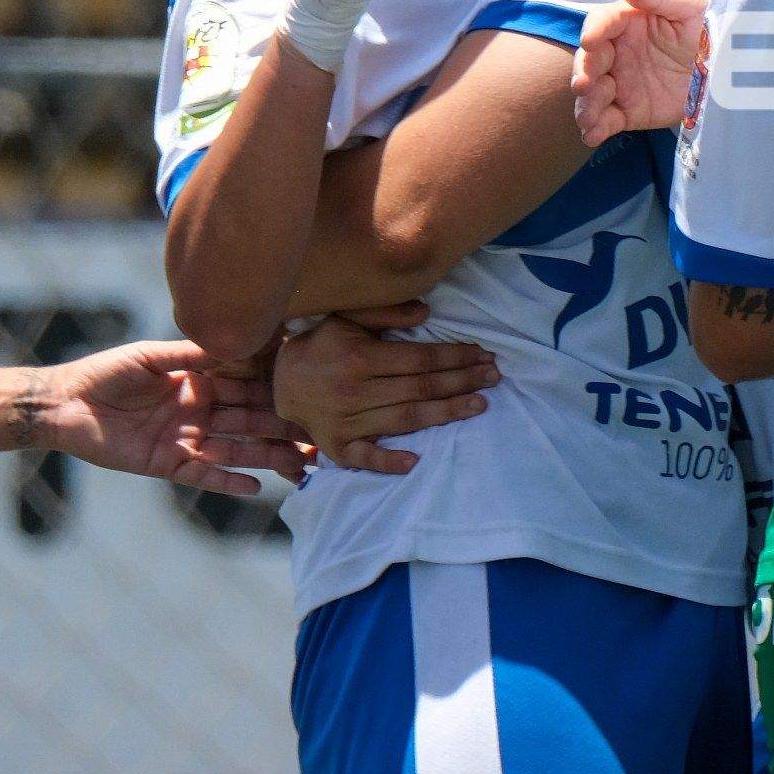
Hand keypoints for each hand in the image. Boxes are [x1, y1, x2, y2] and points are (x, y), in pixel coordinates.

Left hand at [36, 340, 312, 495]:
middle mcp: (200, 412)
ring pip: (235, 450)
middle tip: (319, 437)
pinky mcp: (168, 465)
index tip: (310, 394)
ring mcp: (187, 440)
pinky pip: (205, 475)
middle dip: (282, 429)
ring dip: (267, 457)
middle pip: (250, 422)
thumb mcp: (151, 356)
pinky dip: (229, 481)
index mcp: (200, 383)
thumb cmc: (105, 373)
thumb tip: (237, 340)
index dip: (277, 392)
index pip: (247, 388)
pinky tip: (257, 488)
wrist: (63, 405)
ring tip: (300, 465)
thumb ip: (192, 354)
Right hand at [271, 303, 496, 474]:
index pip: (420, 359)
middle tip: (494, 378)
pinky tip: (415, 461)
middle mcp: (354, 392)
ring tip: (479, 405)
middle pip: (421, 389)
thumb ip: (385, 314)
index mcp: (360, 359)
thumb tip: (426, 312)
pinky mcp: (337, 446)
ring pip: (406, 419)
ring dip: (446, 413)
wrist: (279, 381)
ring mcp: (345, 422)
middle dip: (462, 382)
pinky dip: (388, 461)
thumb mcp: (347, 319)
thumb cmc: (322, 346)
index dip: (456, 357)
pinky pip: (365, 457)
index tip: (484, 356)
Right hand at [573, 0, 710, 144]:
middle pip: (590, 60)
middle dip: (584, 72)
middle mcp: (618, 53)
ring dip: (586, 104)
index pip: (603, 23)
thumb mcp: (688, 6)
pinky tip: (593, 135)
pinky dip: (596, 129)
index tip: (590, 40)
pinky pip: (608, 120)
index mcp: (628, 22)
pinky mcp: (630, 110)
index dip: (594, 30)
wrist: (728, 69)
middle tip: (585, 84)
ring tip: (587, 117)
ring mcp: (621, 83)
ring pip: (594, 93)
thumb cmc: (706, 28)